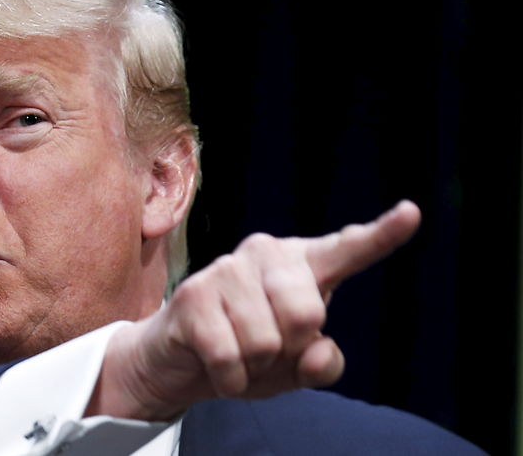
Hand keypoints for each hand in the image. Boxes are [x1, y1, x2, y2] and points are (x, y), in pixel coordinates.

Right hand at [86, 200, 420, 420]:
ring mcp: (226, 270)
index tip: (411, 212)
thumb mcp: (295, 367)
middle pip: (306, 314)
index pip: (346, 250)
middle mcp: (265, 254)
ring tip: (236, 352)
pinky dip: (230, 380)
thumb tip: (317, 348)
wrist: (181, 360)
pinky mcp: (194, 296)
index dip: (381, 235)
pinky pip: (230, 358)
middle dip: (288, 349)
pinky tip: (217, 365)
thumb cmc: (248, 353)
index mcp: (300, 265)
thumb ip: (322, 362)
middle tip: (265, 349)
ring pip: (265, 343)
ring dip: (254, 368)